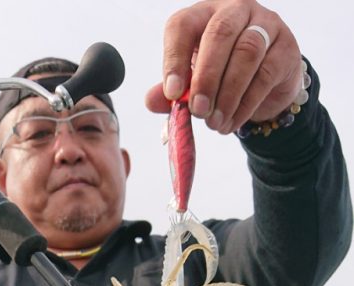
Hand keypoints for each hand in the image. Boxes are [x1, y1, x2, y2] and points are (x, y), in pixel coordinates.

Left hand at [145, 0, 302, 133]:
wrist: (268, 85)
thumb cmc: (224, 76)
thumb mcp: (195, 83)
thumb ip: (174, 90)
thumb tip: (151, 102)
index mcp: (204, 13)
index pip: (183, 25)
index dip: (174, 58)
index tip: (172, 93)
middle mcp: (235, 9)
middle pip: (219, 33)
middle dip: (205, 77)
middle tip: (197, 111)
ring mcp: (265, 24)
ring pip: (247, 53)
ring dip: (227, 94)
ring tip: (214, 124)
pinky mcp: (286, 47)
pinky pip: (266, 74)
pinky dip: (246, 104)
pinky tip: (232, 122)